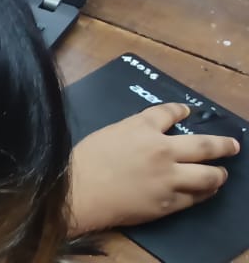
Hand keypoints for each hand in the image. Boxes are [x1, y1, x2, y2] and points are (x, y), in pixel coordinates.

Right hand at [67, 103, 239, 234]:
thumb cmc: (86, 159)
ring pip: (208, 175)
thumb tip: (151, 135)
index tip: (187, 111)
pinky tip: (205, 190)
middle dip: (222, 144)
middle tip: (233, 145)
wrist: (79, 191)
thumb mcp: (109, 132)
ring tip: (222, 173)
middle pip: (204, 145)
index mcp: (142, 127)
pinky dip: (204, 192)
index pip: (169, 113)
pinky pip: (195, 197)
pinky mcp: (169, 202)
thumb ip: (134, 131)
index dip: (181, 111)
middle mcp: (162, 150)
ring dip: (218, 173)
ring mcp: (169, 178)